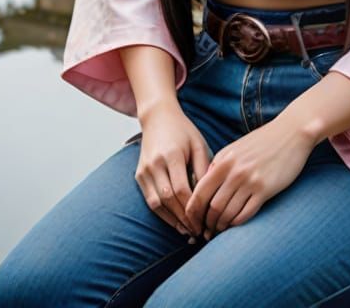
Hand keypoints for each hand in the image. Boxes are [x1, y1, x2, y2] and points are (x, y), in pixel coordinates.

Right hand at [133, 103, 213, 236]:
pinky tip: (175, 222)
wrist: (157, 117)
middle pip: (168, 199)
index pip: (181, 189)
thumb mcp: (198, 144)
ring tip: (188, 231)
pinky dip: (162, 214)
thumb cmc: (183, 131)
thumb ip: (204, 168)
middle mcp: (155, 163)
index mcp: (172, 155)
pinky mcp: (139, 175)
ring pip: (156, 203)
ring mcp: (144, 170)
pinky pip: (149, 200)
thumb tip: (211, 196)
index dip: (193, 208)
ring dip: (172, 220)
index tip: (205, 220)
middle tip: (199, 231)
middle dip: (184, 218)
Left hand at [185, 118, 314, 238]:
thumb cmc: (261, 142)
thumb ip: (218, 166)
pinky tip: (234, 225)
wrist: (290, 133)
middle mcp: (234, 171)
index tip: (192, 221)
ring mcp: (250, 181)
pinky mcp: (265, 190)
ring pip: (228, 213)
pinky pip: (246, 214)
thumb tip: (203, 186)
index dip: (192, 211)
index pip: (199, 192)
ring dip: (221, 226)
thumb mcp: (235, 149)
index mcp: (223, 160)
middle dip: (206, 223)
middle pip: (212, 207)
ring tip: (218, 231)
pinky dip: (237, 223)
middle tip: (205, 232)